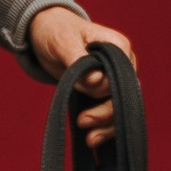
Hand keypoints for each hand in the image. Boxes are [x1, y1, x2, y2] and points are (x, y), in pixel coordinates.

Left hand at [30, 6, 137, 148]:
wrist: (45, 33)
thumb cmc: (54, 31)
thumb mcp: (61, 41)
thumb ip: (78, 58)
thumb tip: (96, 80)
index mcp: (118, 46)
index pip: (124, 74)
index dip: (109, 89)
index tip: (87, 92)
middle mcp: (123, 63)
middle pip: (125, 95)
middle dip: (106, 113)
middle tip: (83, 122)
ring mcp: (114, 79)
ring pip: (120, 109)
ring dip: (107, 126)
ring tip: (89, 139)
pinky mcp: (103, 91)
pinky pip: (110, 113)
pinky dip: (103, 127)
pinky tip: (93, 139)